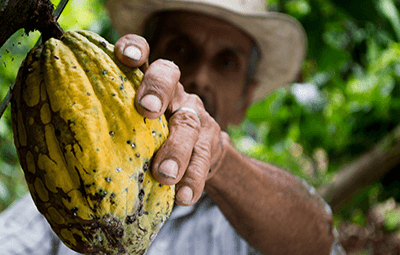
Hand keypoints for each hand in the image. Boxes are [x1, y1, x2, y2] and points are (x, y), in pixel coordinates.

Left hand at [115, 34, 225, 205]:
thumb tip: (57, 144)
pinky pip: (204, 160)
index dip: (135, 49)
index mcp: (149, 84)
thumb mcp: (134, 123)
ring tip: (165, 174)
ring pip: (189, 124)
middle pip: (169, 78)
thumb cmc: (153, 137)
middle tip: (146, 110)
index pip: (144, 55)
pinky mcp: (211, 143)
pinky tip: (184, 197)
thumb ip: (112, 122)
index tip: (125, 56)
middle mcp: (174, 94)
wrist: (200, 152)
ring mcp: (195, 116)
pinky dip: (193, 179)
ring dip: (177, 149)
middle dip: (157, 90)